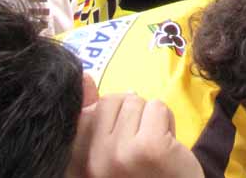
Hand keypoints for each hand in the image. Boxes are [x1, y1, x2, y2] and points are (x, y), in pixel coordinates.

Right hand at [69, 95, 202, 177]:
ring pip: (136, 101)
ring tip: (153, 148)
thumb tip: (84, 77)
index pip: (84, 114)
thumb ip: (93, 120)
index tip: (122, 140)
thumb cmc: (141, 176)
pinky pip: (157, 106)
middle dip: (132, 114)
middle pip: (112, 101)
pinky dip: (167, 121)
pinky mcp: (148, 147)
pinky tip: (167, 147)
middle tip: (140, 146)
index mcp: (77, 164)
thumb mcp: (109, 153)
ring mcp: (118, 155)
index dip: (109, 118)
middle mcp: (91, 162)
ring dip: (151, 119)